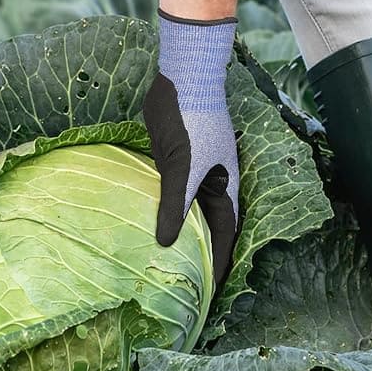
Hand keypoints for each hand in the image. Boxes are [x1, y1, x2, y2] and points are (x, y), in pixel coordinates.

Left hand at [144, 10, 240, 285]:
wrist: (183, 76)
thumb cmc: (191, 120)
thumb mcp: (182, 167)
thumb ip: (174, 205)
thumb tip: (165, 244)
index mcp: (224, 188)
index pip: (224, 237)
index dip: (218, 265)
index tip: (209, 294)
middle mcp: (212, 184)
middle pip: (208, 228)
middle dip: (200, 256)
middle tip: (186, 285)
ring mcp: (194, 171)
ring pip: (188, 211)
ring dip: (180, 234)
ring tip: (165, 263)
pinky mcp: (175, 160)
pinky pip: (171, 194)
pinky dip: (163, 210)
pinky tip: (147, 224)